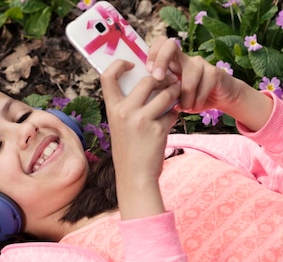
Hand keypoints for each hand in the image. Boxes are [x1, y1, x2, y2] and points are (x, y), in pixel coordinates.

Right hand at [100, 59, 180, 219]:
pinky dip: (174, 116)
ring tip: (174, 101)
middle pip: (148, 80)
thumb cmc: (129, 150)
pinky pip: (172, 112)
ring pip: (166, 94)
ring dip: (174, 95)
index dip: (119, 64)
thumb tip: (149, 82)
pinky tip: (169, 123)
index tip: (132, 63)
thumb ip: (128, 106)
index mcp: (112, 109)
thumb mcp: (121, 126)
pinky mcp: (157, 129)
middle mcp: (124, 112)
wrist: (135, 177)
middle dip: (162, 80)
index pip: (108, 76)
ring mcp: (141, 120)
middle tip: (169, 83)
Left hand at [146, 37, 273, 131]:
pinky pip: (201, 89)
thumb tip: (146, 97)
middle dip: (161, 61)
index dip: (153, 53)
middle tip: (157, 78)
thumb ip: (163, 93)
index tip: (148, 71)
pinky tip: (196, 106)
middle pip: (170, 45)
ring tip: (185, 108)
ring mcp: (200, 63)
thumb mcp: (174, 96)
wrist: (222, 98)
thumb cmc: (193, 98)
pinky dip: (196, 102)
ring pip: (187, 81)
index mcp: (174, 62)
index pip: (160, 43)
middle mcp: (186, 58)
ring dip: (185, 99)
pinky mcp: (214, 72)